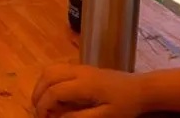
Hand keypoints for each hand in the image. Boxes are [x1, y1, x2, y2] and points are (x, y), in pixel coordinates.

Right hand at [31, 65, 148, 117]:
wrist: (141, 88)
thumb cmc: (125, 105)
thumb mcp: (105, 116)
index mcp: (84, 84)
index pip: (54, 91)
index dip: (43, 106)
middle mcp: (79, 71)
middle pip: (48, 75)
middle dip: (38, 93)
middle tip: (38, 111)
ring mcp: (81, 67)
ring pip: (51, 69)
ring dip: (42, 85)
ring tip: (43, 102)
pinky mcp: (83, 68)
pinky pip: (59, 69)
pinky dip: (50, 81)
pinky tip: (55, 95)